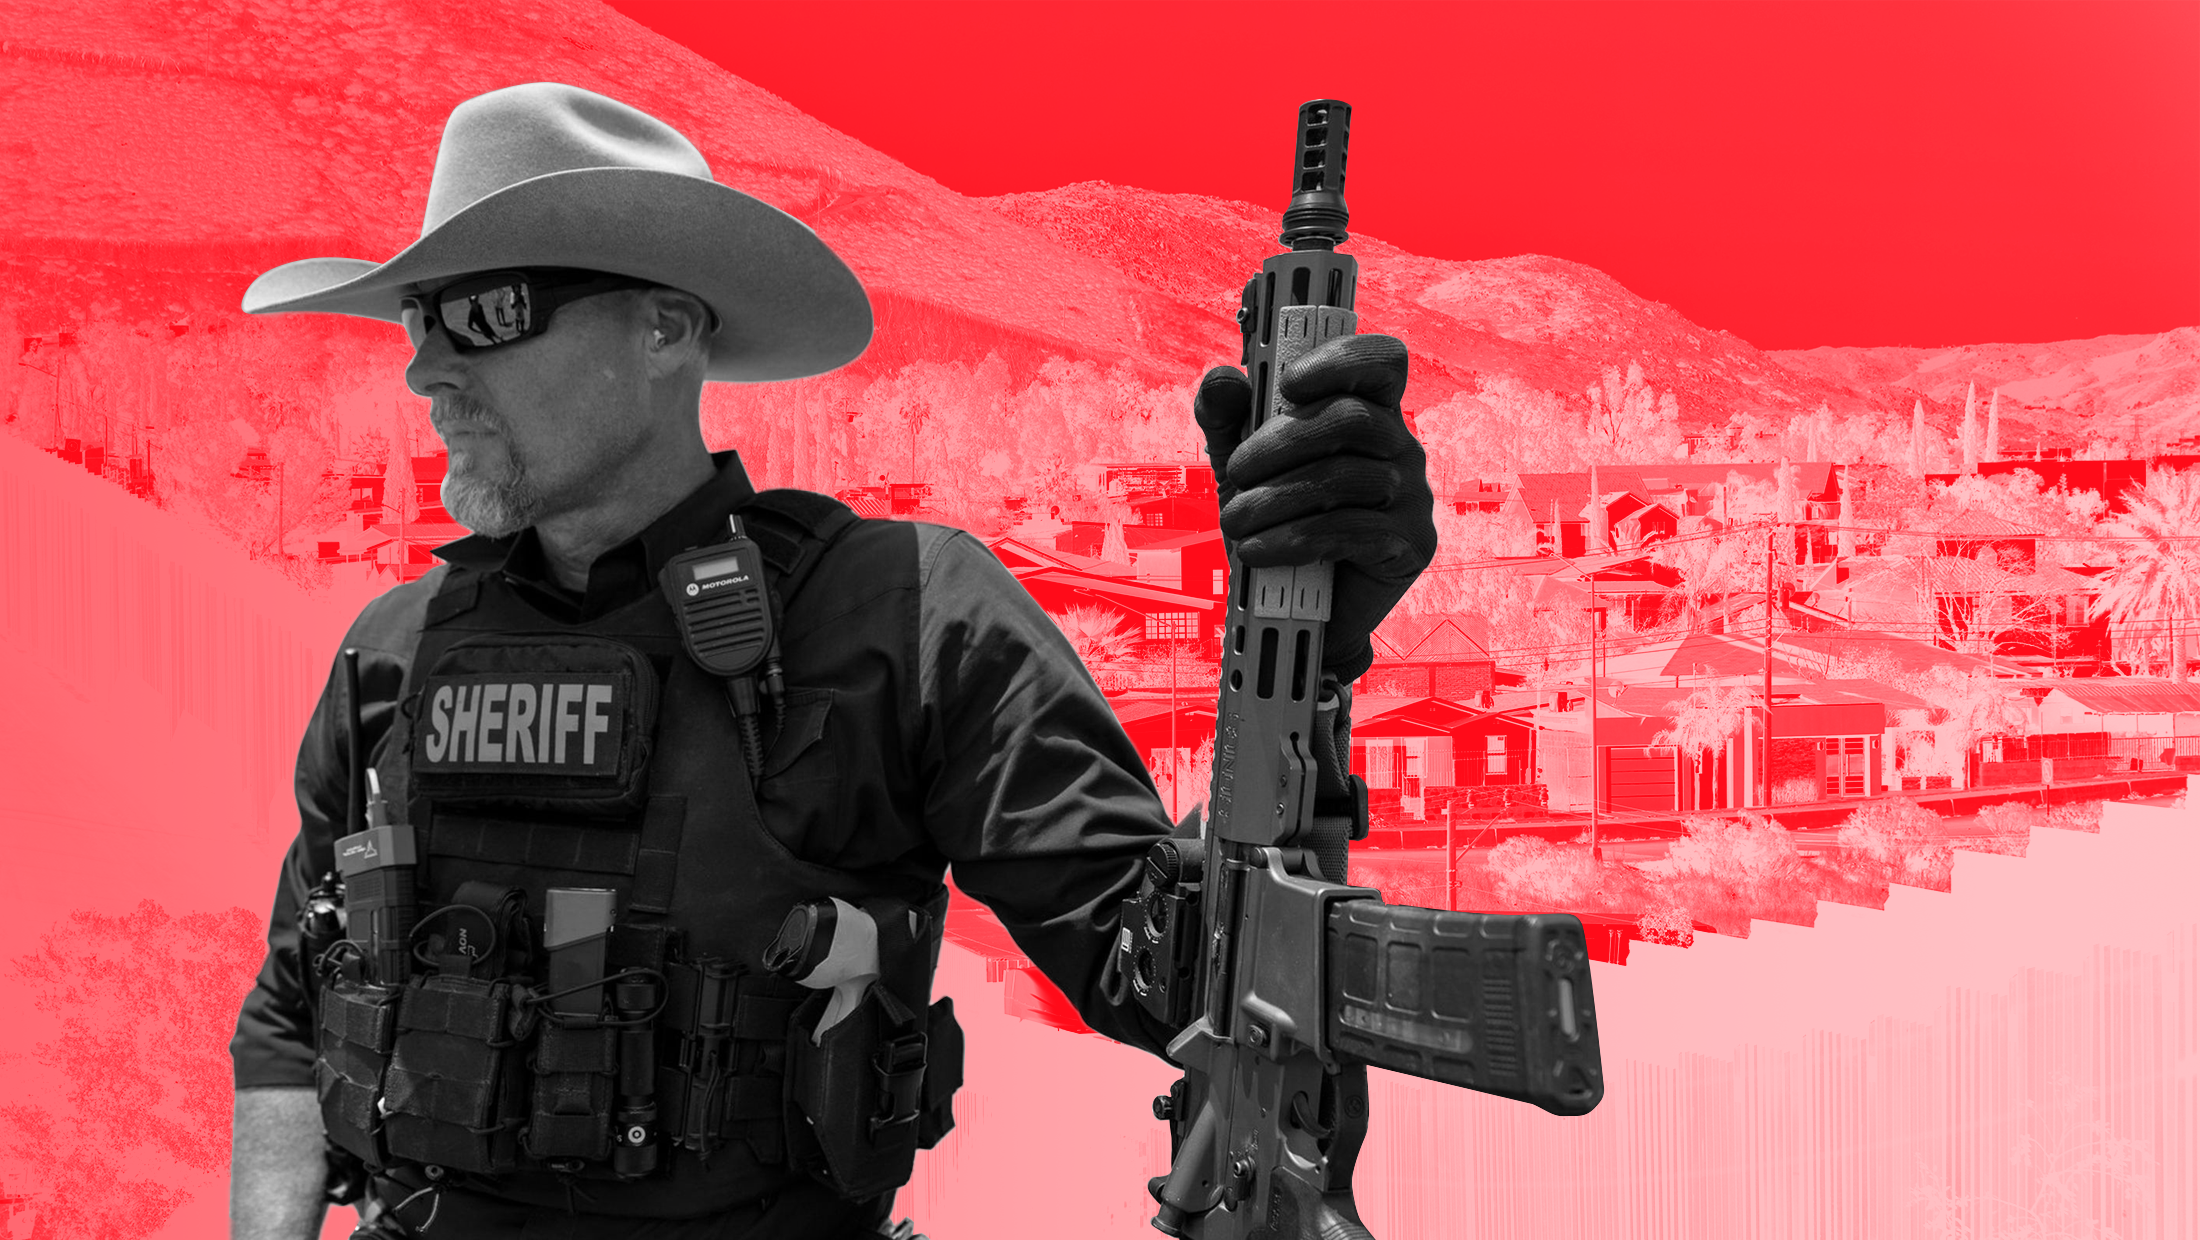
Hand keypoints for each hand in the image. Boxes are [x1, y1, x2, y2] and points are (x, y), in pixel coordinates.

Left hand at [1193, 333, 1435, 681]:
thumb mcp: (1242, 466)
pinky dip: (1292, 539)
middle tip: (1236, 471)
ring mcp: (1412, 496)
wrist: (1295, 606)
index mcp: (1368, 412)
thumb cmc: (1277, 520)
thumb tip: (1223, 380)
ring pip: (1344, 478)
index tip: (1289, 382)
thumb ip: (1227, 419)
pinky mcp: (1411, 545)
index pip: (1381, 362)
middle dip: (1282, 443)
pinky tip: (1256, 550)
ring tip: (1234, 522)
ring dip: (1274, 499)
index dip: (1343, 359)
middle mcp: (1399, 447)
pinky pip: (1351, 531)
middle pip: (1352, 418)